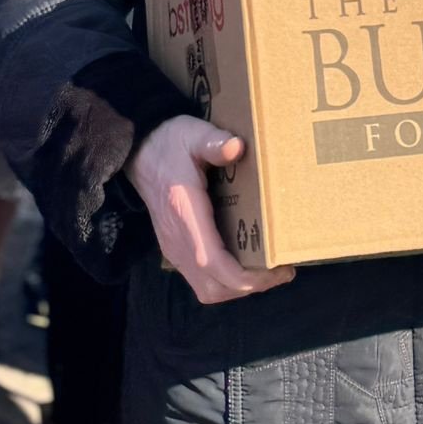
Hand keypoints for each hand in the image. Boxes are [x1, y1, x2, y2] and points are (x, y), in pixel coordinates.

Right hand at [127, 116, 294, 305]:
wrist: (141, 153)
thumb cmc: (171, 144)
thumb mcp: (192, 134)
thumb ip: (213, 141)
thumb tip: (236, 147)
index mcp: (184, 213)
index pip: (211, 261)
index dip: (245, 275)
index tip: (277, 268)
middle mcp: (178, 240)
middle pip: (213, 287)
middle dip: (250, 286)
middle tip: (281, 270)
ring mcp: (175, 248)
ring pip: (208, 289)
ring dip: (239, 287)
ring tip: (269, 270)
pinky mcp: (177, 249)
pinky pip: (203, 279)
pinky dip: (228, 280)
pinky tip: (248, 261)